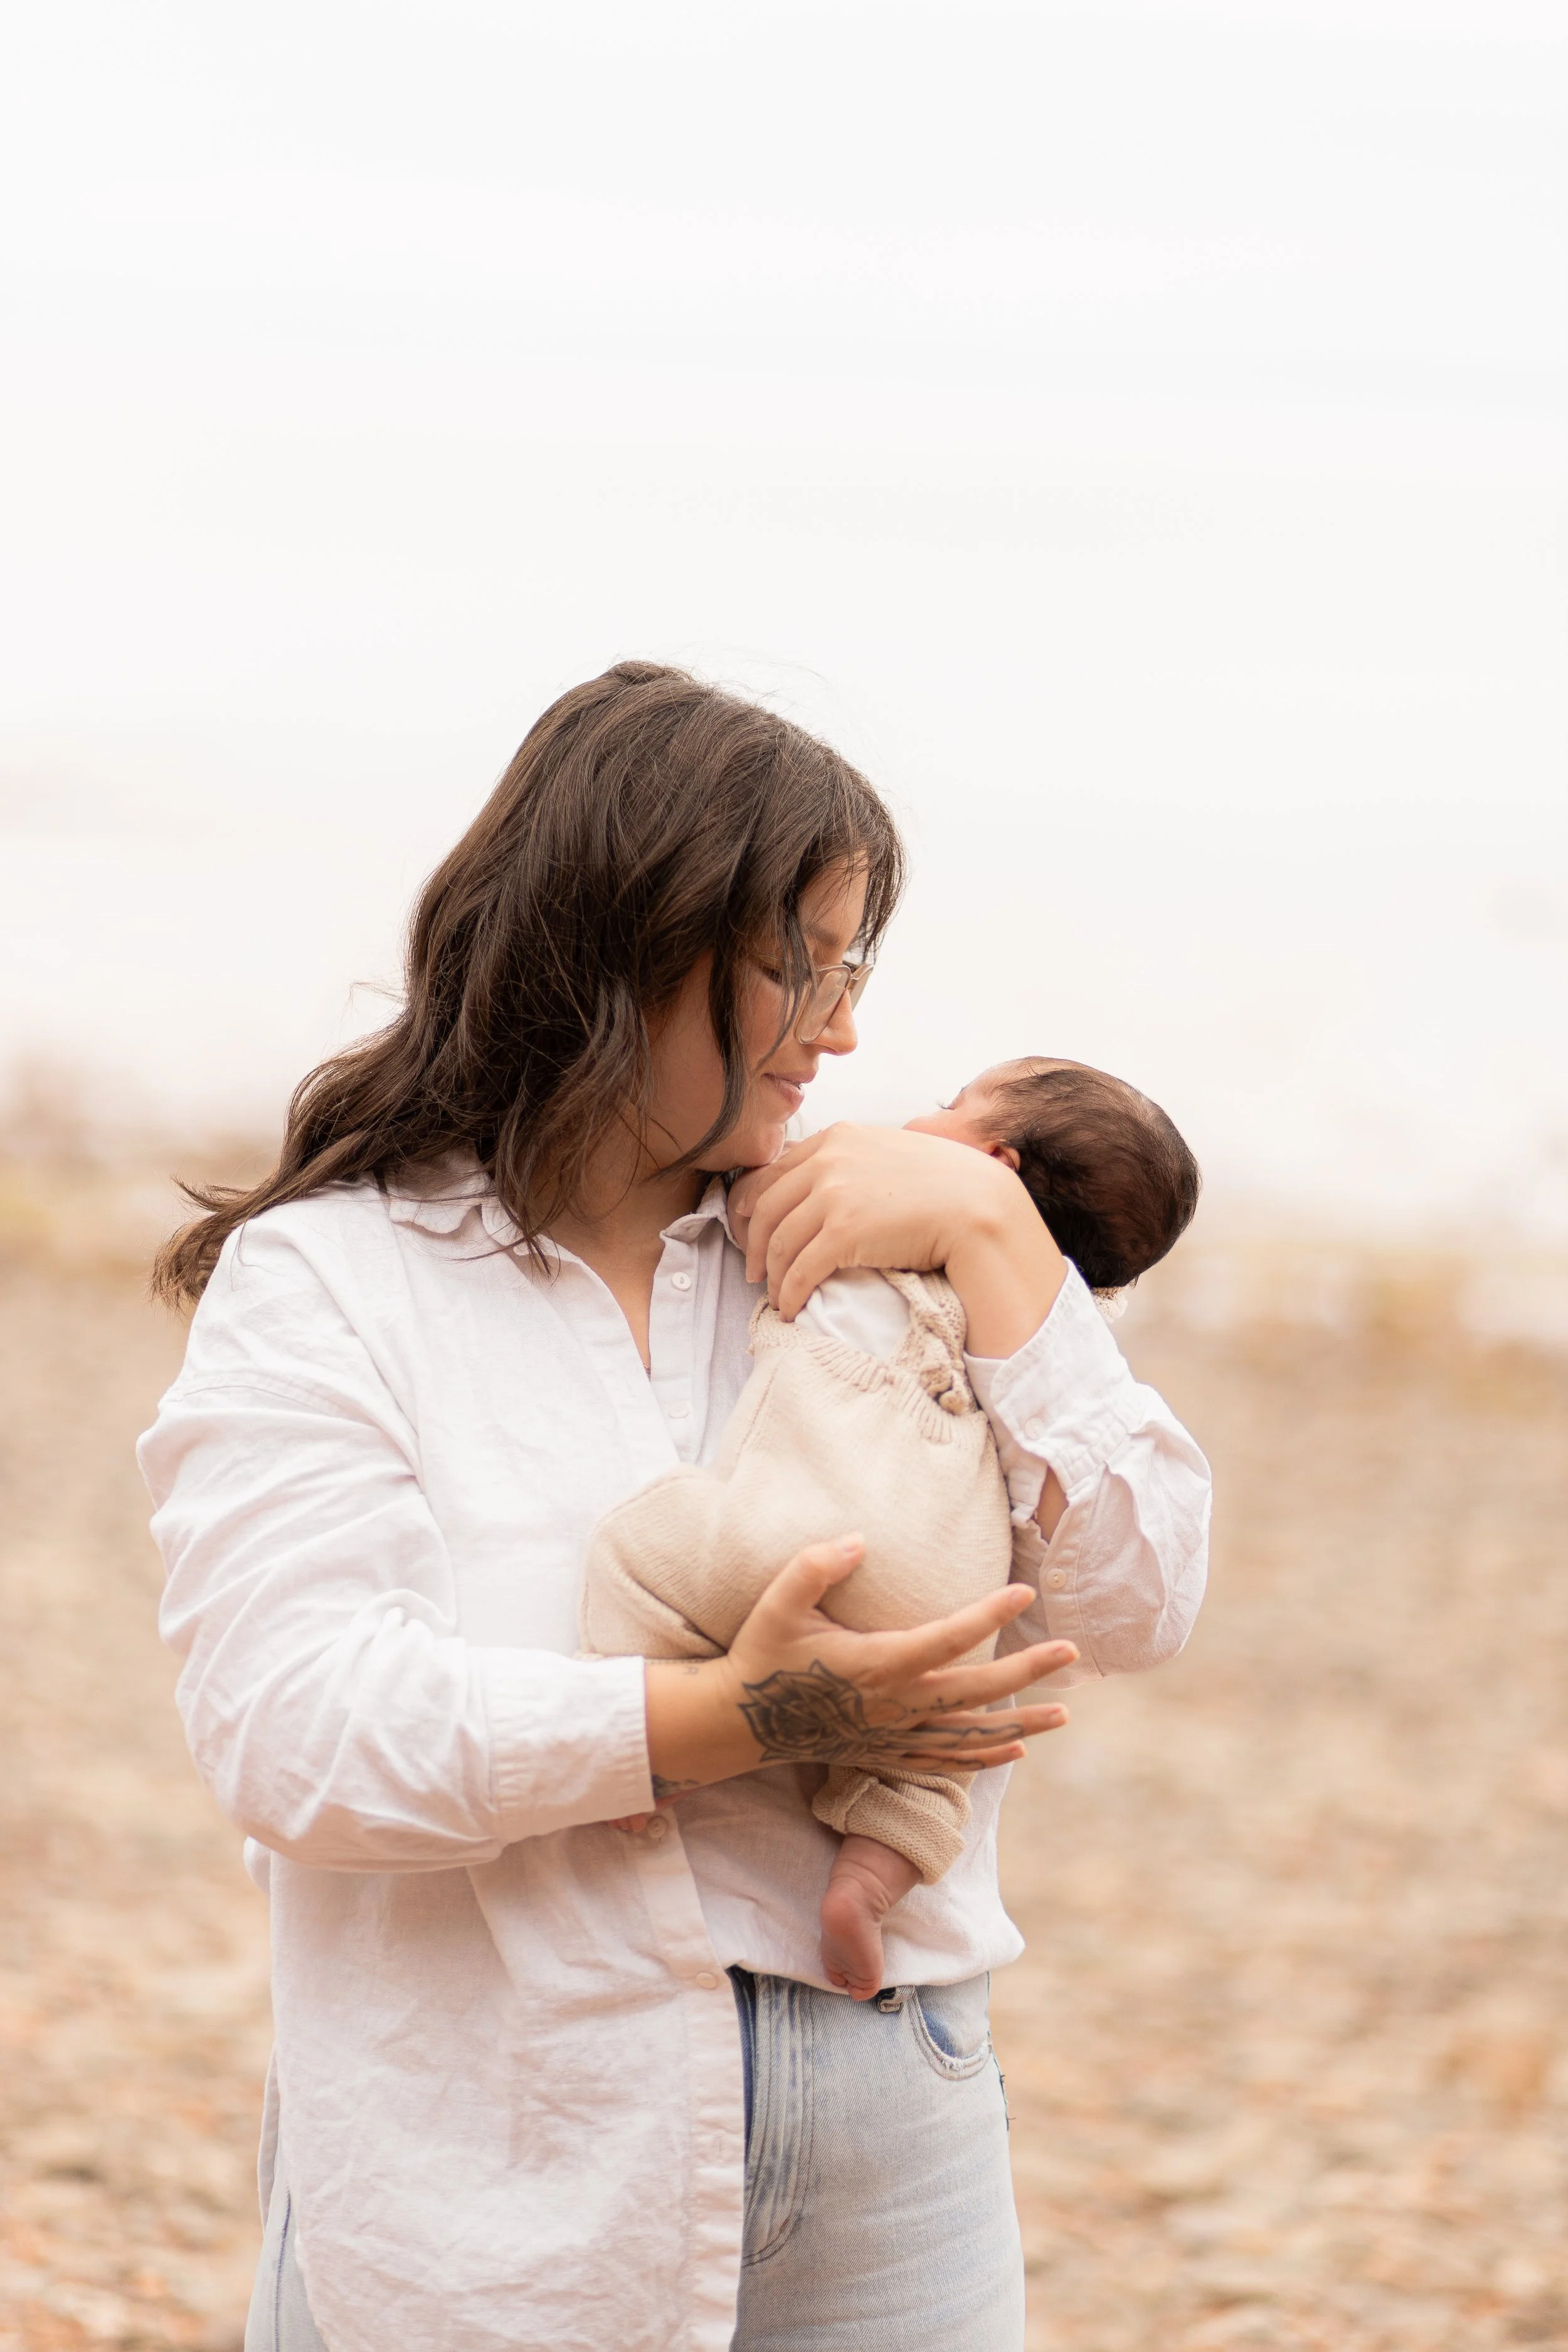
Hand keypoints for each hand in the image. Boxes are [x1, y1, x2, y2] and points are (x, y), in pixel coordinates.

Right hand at [644, 1535, 1075, 1793]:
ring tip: (1064, 1713)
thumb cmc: (762, 1654)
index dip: (989, 1614)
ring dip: (1021, 1723)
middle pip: (975, 1691)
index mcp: (877, 1664)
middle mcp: (895, 1705)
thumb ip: (816, 1566)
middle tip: (1072, 1653)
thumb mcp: (779, 1602)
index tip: (1026, 1594)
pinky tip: (1015, 1750)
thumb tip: (860, 1540)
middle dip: (1027, 1672)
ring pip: (970, 1734)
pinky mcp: (887, 1752)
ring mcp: (894, 1735)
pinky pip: (946, 1761)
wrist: (740, 1722)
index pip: (947, 1637)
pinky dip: (983, 1757)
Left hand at [729, 1123, 1065, 1354]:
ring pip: (779, 1243)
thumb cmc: (946, 1183)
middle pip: (767, 1208)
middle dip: (754, 1243)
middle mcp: (828, 1161)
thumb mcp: (892, 1151)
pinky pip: (799, 1271)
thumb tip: (830, 1181)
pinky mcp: (843, 1235)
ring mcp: (833, 1196)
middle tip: (755, 1270)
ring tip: (774, 1293)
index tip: (750, 1226)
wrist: (978, 1205)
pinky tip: (790, 1308)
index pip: (774, 1170)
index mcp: (838, 1138)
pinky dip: (788, 1294)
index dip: (754, 1204)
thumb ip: (856, 1158)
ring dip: (771, 1275)